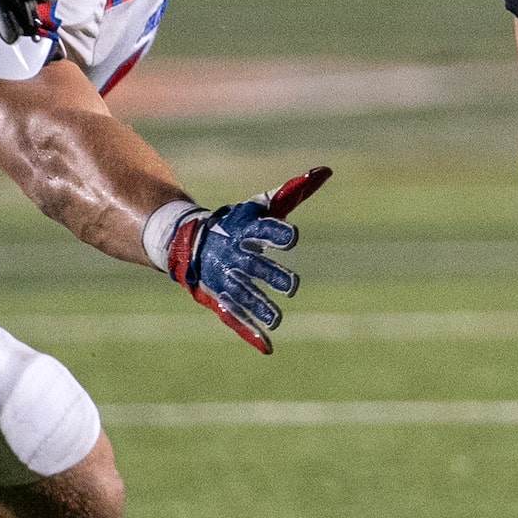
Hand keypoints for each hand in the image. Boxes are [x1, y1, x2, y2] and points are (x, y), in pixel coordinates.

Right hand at [162, 167, 332, 352]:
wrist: (191, 241)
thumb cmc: (237, 222)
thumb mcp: (262, 205)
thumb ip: (293, 191)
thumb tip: (326, 171)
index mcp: (246, 229)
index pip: (264, 229)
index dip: (278, 234)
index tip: (291, 238)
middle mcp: (236, 254)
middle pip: (256, 266)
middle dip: (272, 276)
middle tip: (292, 286)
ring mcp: (227, 278)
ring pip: (245, 294)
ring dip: (260, 306)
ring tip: (277, 318)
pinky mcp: (223, 297)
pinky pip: (235, 316)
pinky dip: (250, 331)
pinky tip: (266, 346)